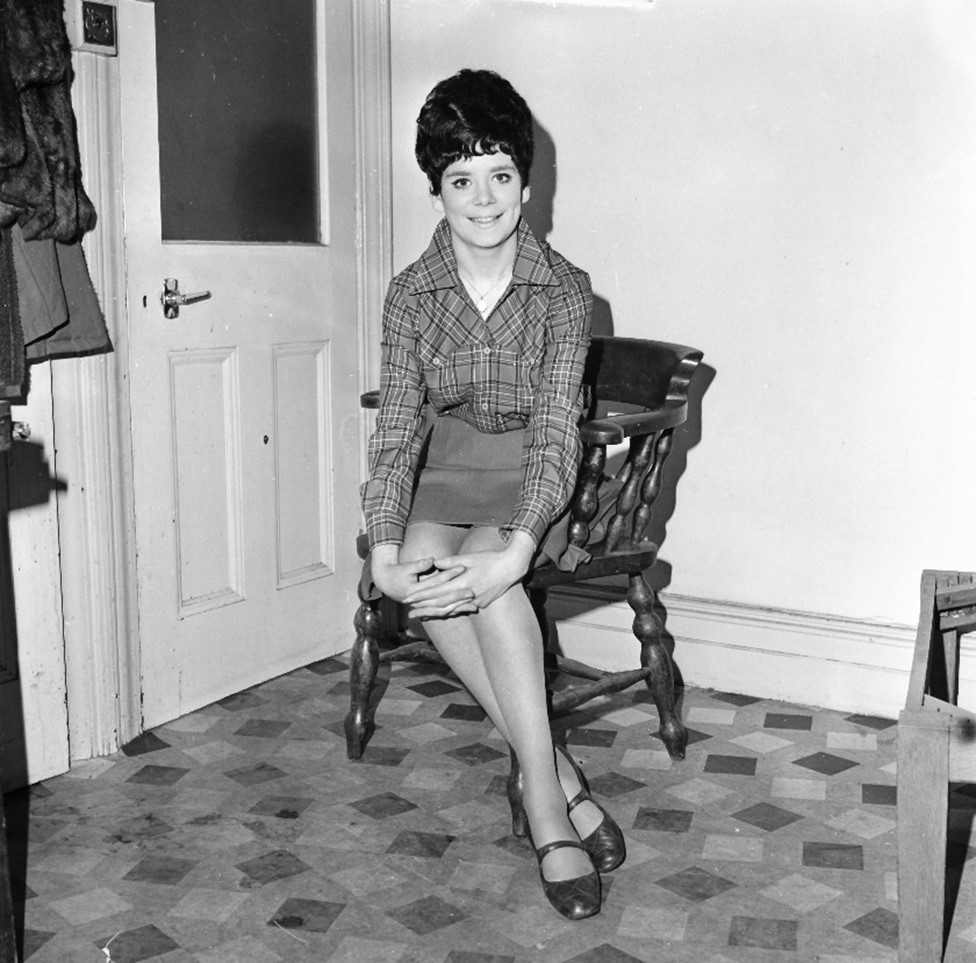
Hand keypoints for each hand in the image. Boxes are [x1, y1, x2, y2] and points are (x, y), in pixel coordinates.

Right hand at [370, 544, 475, 618]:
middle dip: (458, 597)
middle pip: (441, 600)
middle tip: (473, 592)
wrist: (387, 584)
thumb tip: (432, 560)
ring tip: (475, 605)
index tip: (463, 568)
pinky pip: (443, 612)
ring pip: (443, 609)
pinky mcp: (428, 609)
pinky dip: (455, 611)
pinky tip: (468, 609)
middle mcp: (419, 603)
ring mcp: (423, 607)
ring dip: (459, 608)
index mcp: (414, 591)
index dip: (449, 574)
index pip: (435, 582)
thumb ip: (420, 564)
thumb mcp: (407, 567)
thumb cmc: (398, 573)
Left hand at [406, 531, 535, 610]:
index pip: (437, 591)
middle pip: (441, 604)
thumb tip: (434, 563)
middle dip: (424, 609)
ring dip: (435, 614)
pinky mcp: (481, 604)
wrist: (512, 567)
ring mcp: (476, 601)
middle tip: (409, 613)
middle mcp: (468, 594)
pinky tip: (442, 614)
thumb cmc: (490, 558)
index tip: (408, 598)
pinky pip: (463, 610)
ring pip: (451, 611)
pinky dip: (451, 612)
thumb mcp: (469, 557)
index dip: (421, 596)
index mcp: (463, 581)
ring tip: (422, 616)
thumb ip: (451, 562)